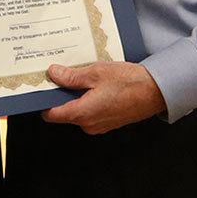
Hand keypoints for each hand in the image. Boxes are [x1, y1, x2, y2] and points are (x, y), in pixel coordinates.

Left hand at [41, 61, 165, 134]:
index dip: (43, 101)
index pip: (51, 115)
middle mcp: (89, 124)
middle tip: (59, 74)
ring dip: (75, 96)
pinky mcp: (109, 121)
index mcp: (82, 113)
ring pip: (78, 111)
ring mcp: (100, 125)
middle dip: (60, 94)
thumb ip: (71, 76)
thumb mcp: (96, 73)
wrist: (156, 91)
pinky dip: (88, 99)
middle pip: (64, 112)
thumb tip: (53, 74)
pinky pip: (90, 112)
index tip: (40, 87)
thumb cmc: (128, 82)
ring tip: (79, 75)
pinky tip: (94, 84)